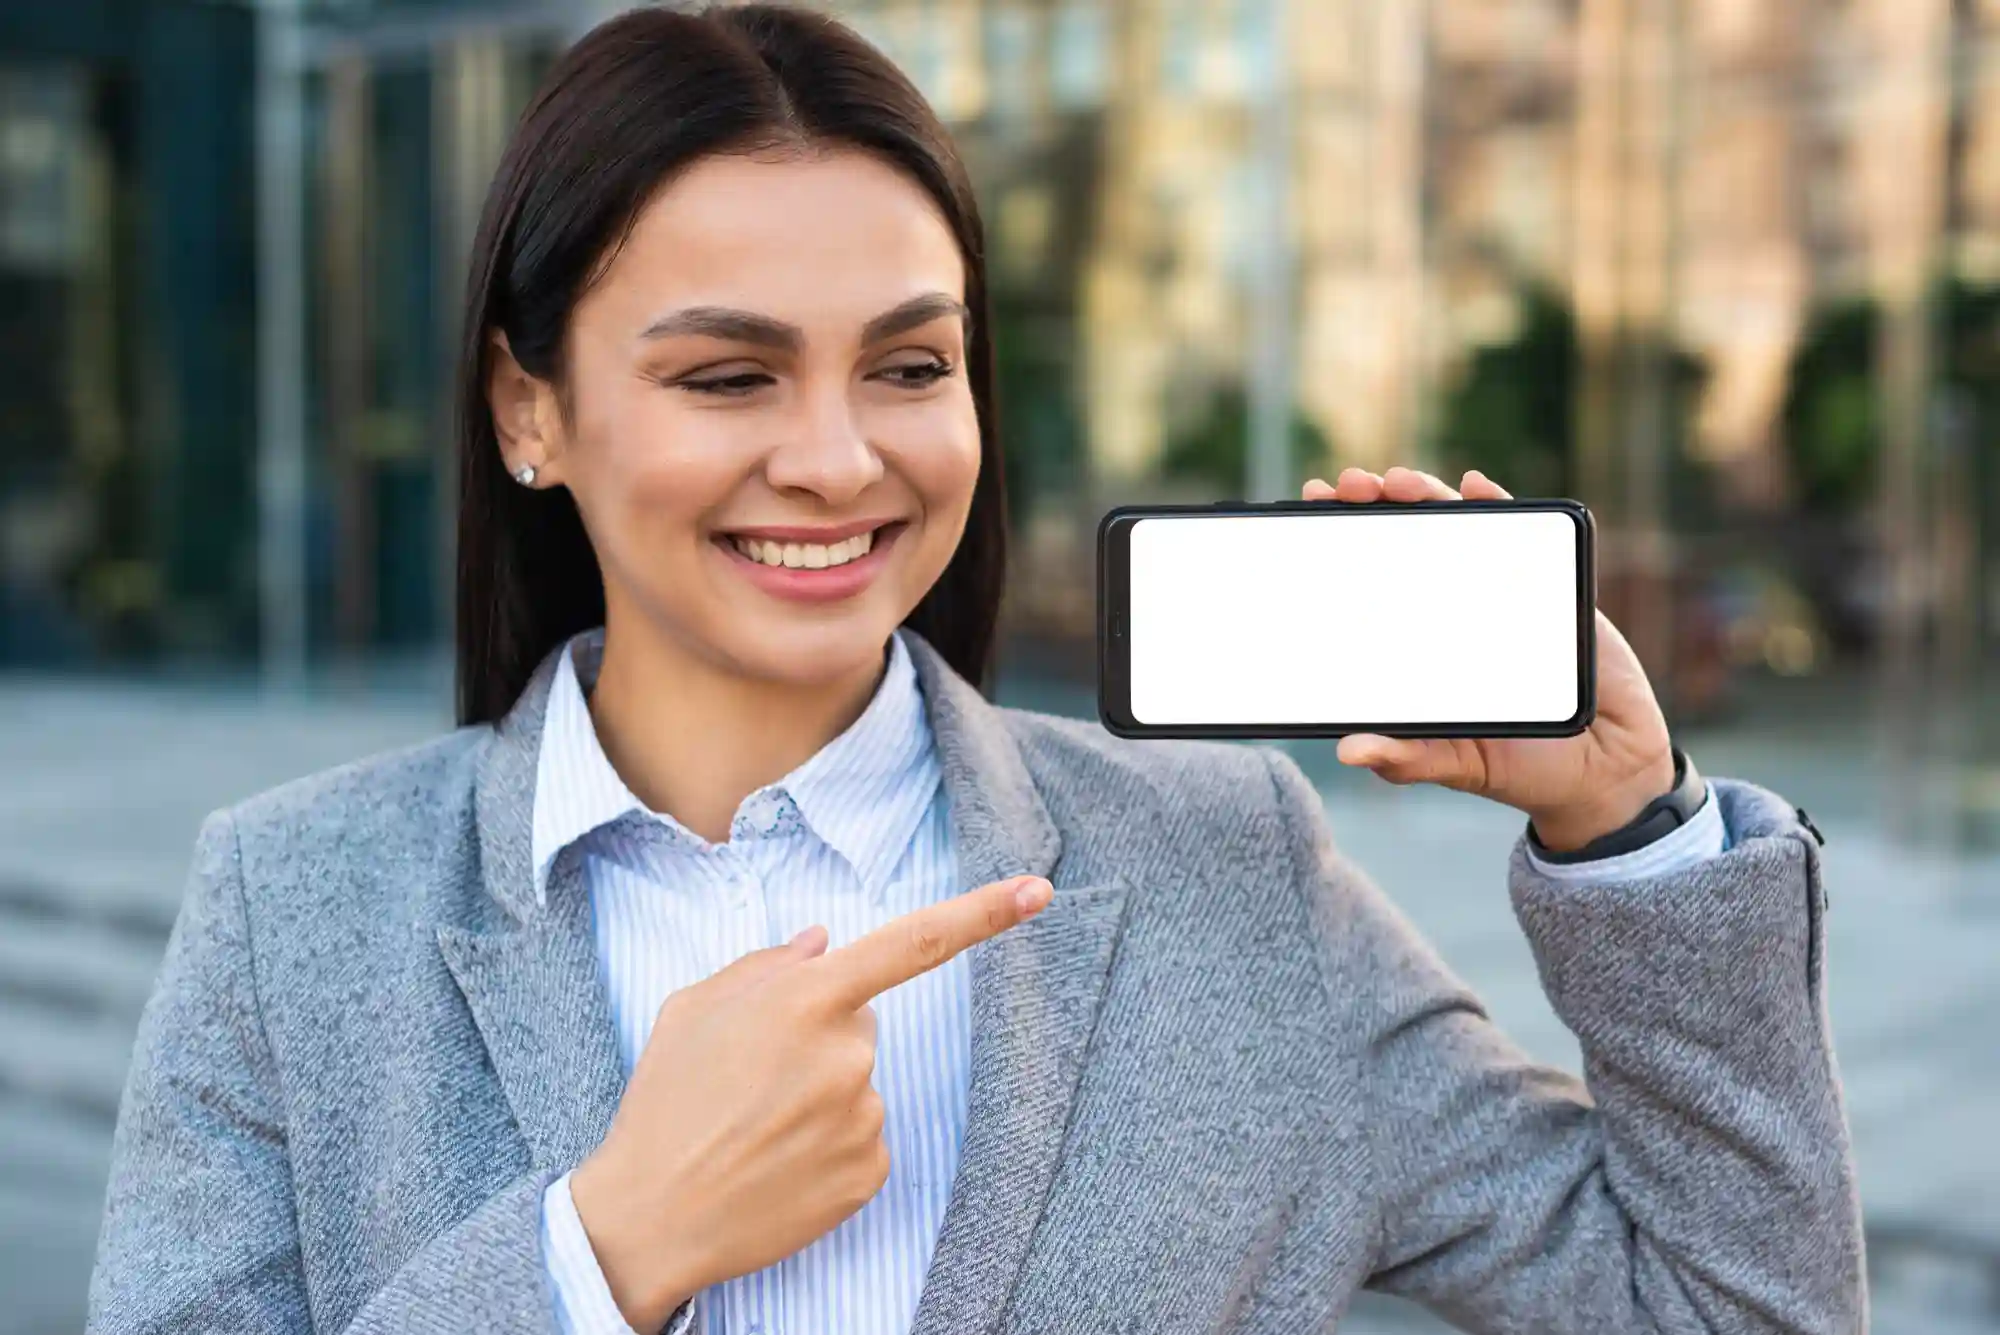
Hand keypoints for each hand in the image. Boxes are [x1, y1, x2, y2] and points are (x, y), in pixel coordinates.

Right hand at [569, 874, 1054, 1329]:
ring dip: (820, 1095)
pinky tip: (779, 1161)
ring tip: (755, 1126)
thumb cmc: (665, 1103)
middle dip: (818, 1037)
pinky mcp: (871, 1171)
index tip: (1037, 890)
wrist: (651, 1218)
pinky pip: (865, 1136)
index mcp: (805, 999)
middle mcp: (848, 1054)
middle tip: (753, 1079)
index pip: (913, 943)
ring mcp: (865, 1116)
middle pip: (860, 1024)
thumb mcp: (694, 1008)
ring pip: (860, 1083)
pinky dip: (829, 1145)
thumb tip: (825, 941)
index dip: (982, 913)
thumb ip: (766, 965)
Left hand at [1302, 466, 1676, 851]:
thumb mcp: (1455, 762)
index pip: (1371, 578)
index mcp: (1422, 640)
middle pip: (1407, 542)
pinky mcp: (1552, 590)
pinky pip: (1524, 538)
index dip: (1342, 542)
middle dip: (1375, 505)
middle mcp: (1454, 608)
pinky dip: (1499, 505)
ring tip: (1397, 481)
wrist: (1607, 772)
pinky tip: (1474, 486)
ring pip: (1457, 529)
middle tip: (1348, 486)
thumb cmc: (1521, 766)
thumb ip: (1406, 757)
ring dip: (1426, 495)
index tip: (1310, 508)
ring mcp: (1501, 594)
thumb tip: (1347, 749)